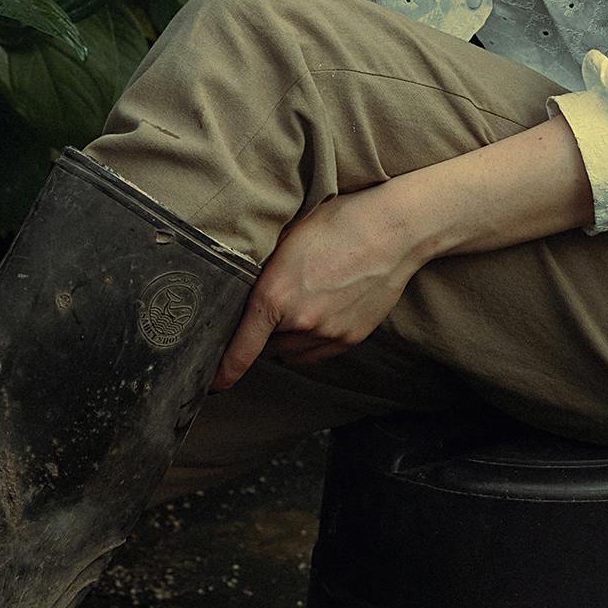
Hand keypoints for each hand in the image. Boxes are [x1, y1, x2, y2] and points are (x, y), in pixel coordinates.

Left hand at [212, 185, 426, 391]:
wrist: (393, 230)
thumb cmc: (338, 223)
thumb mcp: (286, 238)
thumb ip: (263, 271)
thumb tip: (244, 288)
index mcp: (274, 297)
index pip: (241, 348)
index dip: (224, 370)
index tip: (214, 383)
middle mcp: (300, 322)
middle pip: (267, 345)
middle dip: (263, 332)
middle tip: (271, 307)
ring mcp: (329, 333)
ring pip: (293, 351)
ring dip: (287, 338)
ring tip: (299, 306)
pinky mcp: (351, 337)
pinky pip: (318, 353)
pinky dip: (310, 342)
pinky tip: (318, 315)